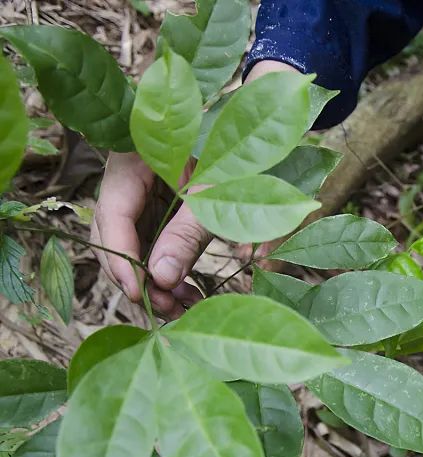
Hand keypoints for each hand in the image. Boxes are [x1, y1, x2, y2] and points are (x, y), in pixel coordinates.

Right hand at [90, 60, 299, 317]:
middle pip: (117, 237)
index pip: (112, 217)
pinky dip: (171, 270)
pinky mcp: (162, 213)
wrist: (259, 129)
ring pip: (136, 246)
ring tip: (184, 308)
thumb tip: (161, 279)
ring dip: (156, 280)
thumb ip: (186, 234)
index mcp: (131, 162)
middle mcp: (129, 182)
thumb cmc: (237, 149)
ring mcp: (144, 199)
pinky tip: (190, 295)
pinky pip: (156, 246)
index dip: (121, 259)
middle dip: (139, 276)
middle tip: (168, 309)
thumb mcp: (213, 193)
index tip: (140, 293)